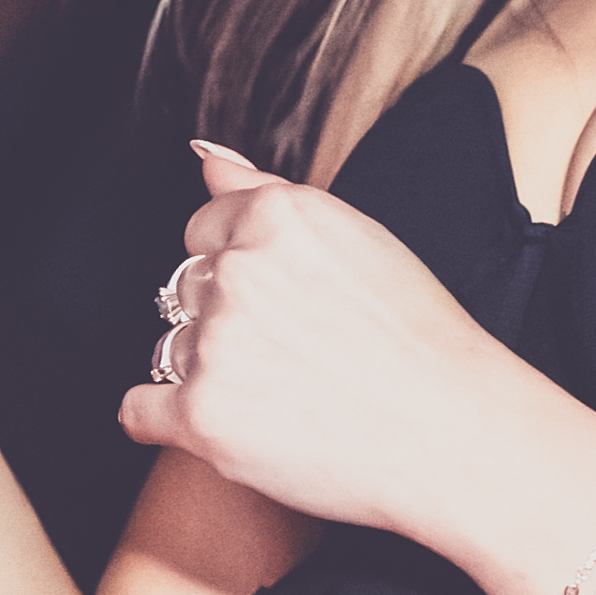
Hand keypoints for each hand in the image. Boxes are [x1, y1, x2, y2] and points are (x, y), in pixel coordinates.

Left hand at [118, 145, 507, 531]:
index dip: (242, 273)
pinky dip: (166, 422)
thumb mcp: (357, 238)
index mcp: (277, 215)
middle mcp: (239, 270)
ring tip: (280, 398)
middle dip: (225, 324)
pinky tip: (223, 427)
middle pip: (186, 291)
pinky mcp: (202, 415)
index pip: (204, 232)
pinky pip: (139, 410)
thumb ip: (265, 192)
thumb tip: (206, 158)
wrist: (456, 436)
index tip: (285, 309)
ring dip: (208, 373)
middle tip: (296, 361)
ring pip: (171, 349)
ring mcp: (217, 344)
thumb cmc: (422, 343)